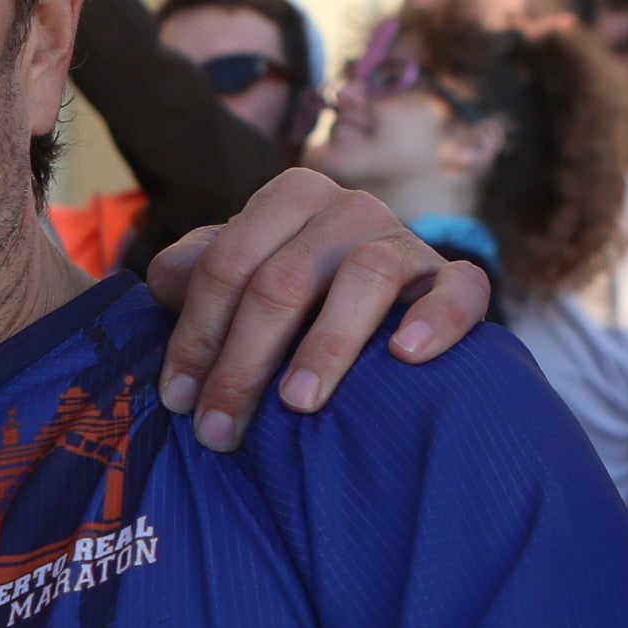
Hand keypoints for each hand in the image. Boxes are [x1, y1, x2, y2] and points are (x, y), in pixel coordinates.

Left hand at [143, 168, 488, 449]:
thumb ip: (190, 273)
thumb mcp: (232, 275)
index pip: (229, 262)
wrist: (372, 303)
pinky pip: (462, 288)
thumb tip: (165, 284)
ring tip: (297, 403)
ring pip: (367, 276)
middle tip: (220, 430)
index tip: (177, 400)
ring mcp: (407, 239)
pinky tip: (405, 355)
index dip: (197, 334)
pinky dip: (437, 318)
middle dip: (244, 362)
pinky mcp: (453, 278)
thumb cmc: (284, 295)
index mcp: (290, 197)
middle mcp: (350, 207)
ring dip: (327, 344)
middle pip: (286, 279)